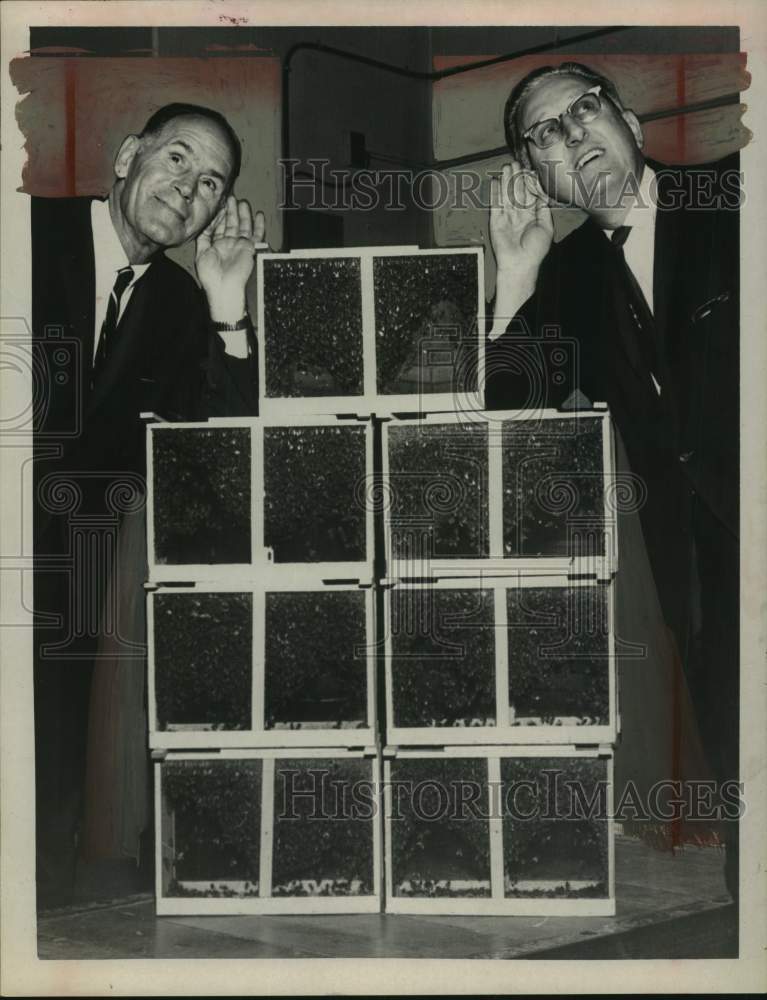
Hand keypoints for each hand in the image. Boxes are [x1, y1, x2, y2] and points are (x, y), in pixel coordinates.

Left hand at [196, 196, 265, 322]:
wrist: (224, 287)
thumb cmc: (211, 276)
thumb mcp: (201, 253)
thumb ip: (203, 238)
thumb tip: (204, 224)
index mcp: (216, 245)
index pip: (218, 227)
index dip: (219, 215)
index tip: (219, 204)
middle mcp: (229, 244)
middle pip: (231, 224)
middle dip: (231, 211)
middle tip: (231, 198)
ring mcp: (240, 246)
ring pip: (243, 226)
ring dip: (243, 214)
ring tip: (242, 202)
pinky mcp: (250, 249)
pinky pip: (256, 235)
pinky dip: (258, 225)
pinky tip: (258, 215)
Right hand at [488, 161, 552, 338]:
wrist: (519, 264)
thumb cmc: (535, 250)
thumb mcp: (546, 227)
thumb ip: (543, 210)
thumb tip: (542, 195)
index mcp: (532, 216)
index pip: (529, 195)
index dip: (528, 182)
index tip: (527, 170)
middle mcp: (519, 215)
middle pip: (517, 192)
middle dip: (516, 178)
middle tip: (514, 163)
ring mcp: (506, 218)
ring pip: (506, 196)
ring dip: (506, 181)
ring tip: (506, 167)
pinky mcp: (495, 222)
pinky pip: (495, 205)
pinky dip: (495, 193)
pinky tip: (496, 182)